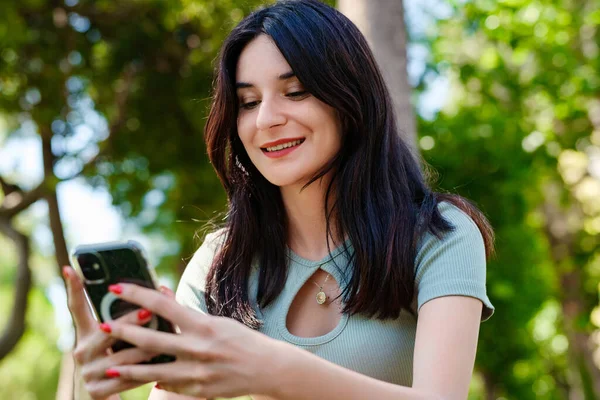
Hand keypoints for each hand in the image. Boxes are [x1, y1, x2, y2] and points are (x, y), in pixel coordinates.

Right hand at [63, 266, 159, 398]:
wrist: (106, 398)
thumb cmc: (122, 357)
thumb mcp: (122, 338)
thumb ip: (134, 317)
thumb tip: (162, 290)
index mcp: (86, 333)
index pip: (77, 307)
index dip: (73, 287)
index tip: (69, 267)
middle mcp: (81, 351)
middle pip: (107, 331)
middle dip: (130, 321)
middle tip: (150, 312)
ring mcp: (87, 372)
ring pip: (123, 357)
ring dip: (147, 350)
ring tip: (166, 341)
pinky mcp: (96, 391)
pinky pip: (127, 379)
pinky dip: (146, 372)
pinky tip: (162, 367)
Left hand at [98, 283, 285, 398]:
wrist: (266, 368)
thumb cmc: (240, 340)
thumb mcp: (215, 321)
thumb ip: (185, 313)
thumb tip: (161, 294)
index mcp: (203, 325)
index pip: (163, 305)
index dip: (137, 294)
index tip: (117, 287)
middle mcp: (198, 348)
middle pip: (152, 340)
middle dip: (124, 333)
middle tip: (103, 326)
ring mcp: (197, 373)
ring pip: (153, 371)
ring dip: (128, 369)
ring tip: (107, 367)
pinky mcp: (198, 391)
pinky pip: (169, 387)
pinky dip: (153, 382)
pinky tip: (139, 380)